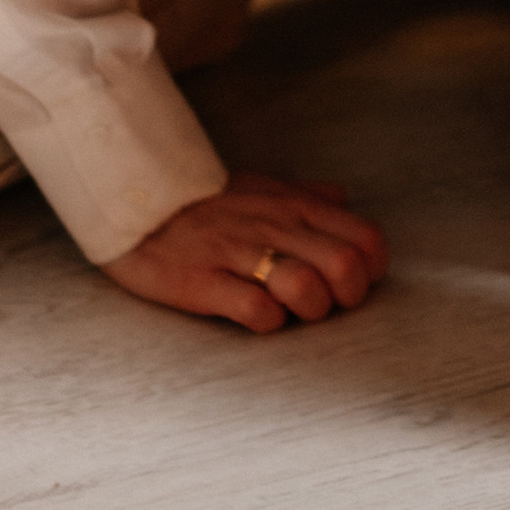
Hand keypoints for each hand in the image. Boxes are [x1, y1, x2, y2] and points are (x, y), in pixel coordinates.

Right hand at [102, 173, 388, 331]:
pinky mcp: (205, 283)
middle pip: (344, 266)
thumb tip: (343, 201)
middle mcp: (275, 227)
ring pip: (306, 287)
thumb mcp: (263, 185)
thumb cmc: (206, 200)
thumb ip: (307, 195)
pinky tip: (258, 318)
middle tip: (327, 305)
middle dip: (347, 297)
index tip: (355, 284)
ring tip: (293, 312)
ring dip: (310, 311)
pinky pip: (255, 311)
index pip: (365, 238)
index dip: (372, 269)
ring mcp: (240, 255)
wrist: (136, 202)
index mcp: (295, 206)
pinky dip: (267, 323)